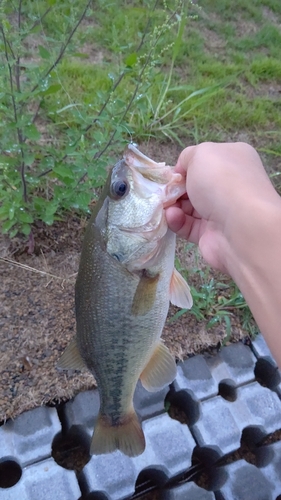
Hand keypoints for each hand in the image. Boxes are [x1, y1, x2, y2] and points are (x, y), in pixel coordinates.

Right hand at [166, 142, 276, 273]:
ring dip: (173, 205)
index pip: (205, 161)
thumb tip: (181, 171)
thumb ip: (187, 156)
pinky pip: (188, 225)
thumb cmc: (221, 181)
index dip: (185, 167)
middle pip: (195, 185)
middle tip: (163, 192)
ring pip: (189, 207)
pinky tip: (173, 217)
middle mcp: (230, 185)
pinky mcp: (211, 233)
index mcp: (233, 160)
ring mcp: (222, 211)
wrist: (241, 226)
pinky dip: (177, 221)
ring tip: (166, 206)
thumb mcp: (201, 154)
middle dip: (176, 188)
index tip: (171, 174)